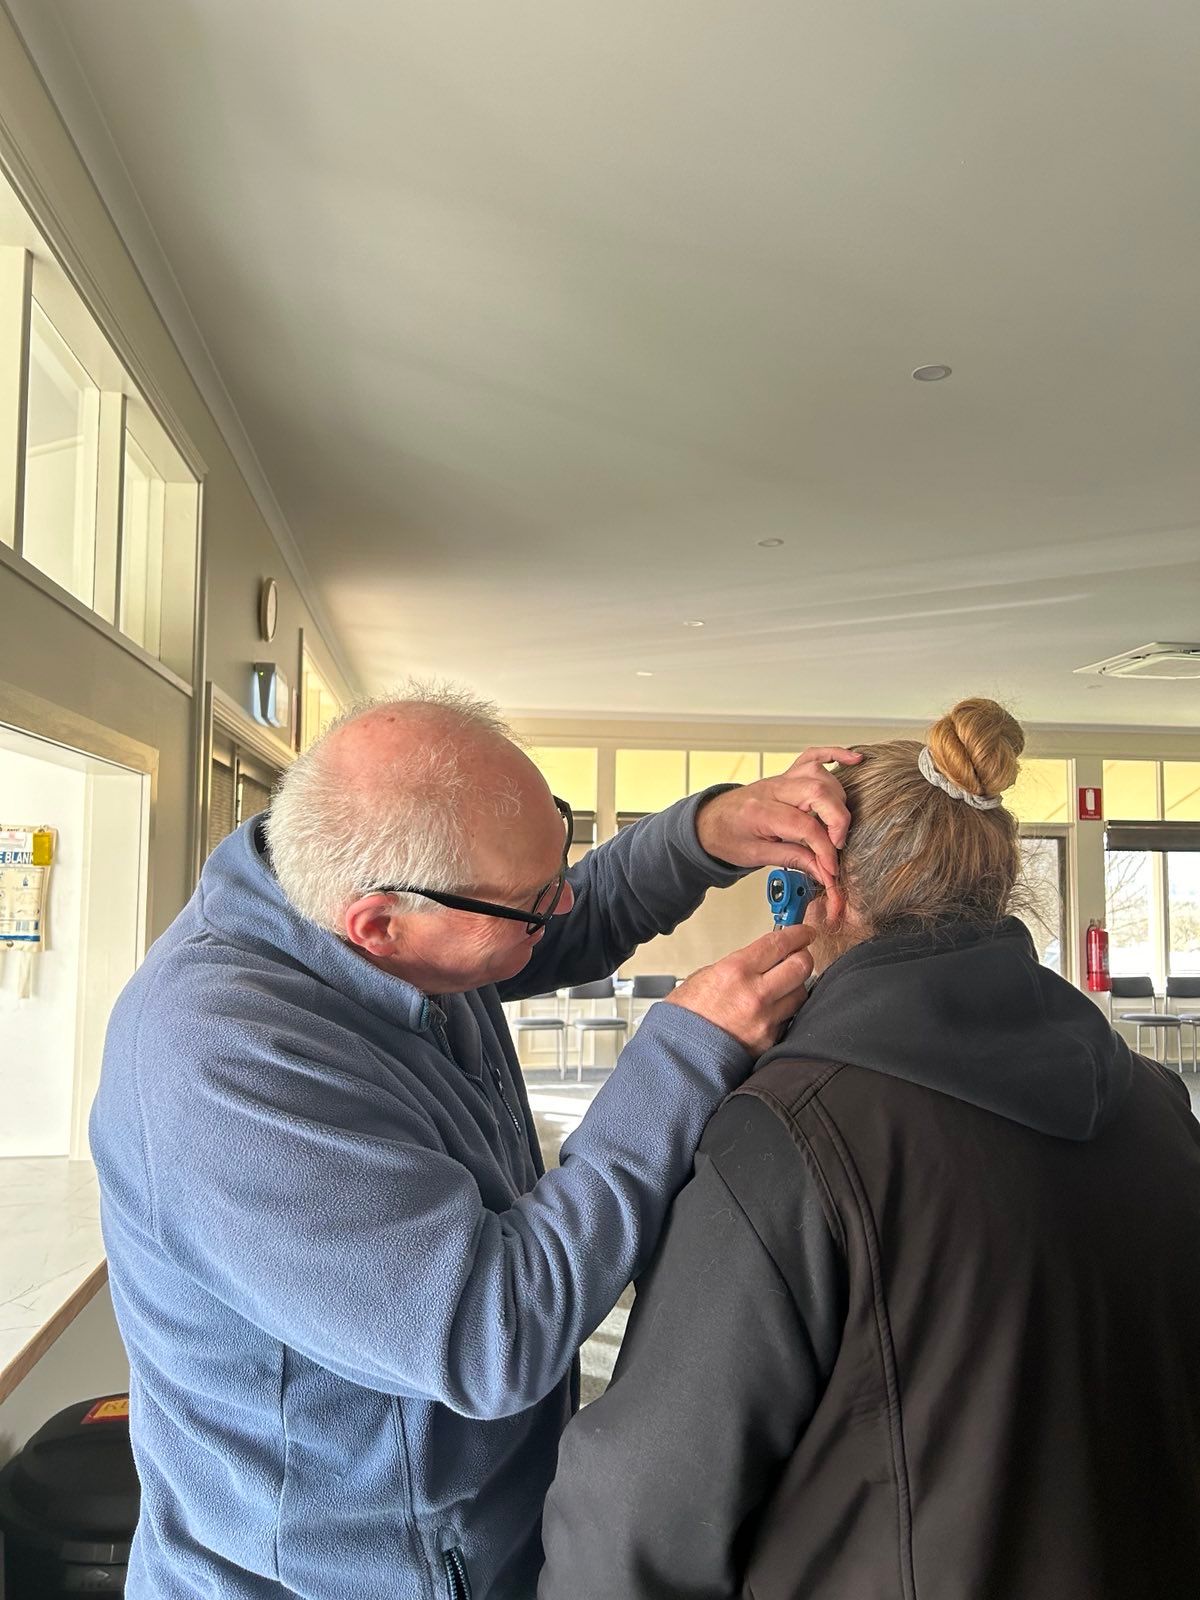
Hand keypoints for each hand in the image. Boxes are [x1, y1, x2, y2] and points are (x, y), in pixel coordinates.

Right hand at [662, 924, 816, 1055]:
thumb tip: (761, 961)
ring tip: (783, 987)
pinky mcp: (770, 1041)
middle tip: (799, 956)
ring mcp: (765, 1020)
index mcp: (736, 971)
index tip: (805, 932)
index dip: (798, 934)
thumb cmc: (685, 1015)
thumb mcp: (705, 976)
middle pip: (801, 966)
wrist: (678, 1053)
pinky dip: (785, 1012)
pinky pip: (789, 1019)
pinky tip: (772, 1011)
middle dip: (803, 957)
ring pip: (800, 995)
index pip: (779, 943)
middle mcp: (755, 994)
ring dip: (795, 987)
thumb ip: (738, 967)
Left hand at [694, 747, 862, 884]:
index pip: (805, 826)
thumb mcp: (756, 856)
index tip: (831, 868)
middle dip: (837, 820)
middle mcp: (773, 790)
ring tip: (836, 824)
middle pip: (817, 793)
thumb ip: (794, 860)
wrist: (708, 822)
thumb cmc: (727, 837)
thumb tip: (824, 871)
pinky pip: (814, 756)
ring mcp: (781, 779)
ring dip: (836, 798)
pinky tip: (854, 760)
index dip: (825, 849)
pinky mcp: (786, 775)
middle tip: (838, 844)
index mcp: (761, 812)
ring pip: (819, 775)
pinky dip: (836, 754)